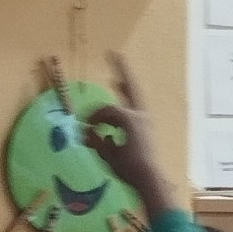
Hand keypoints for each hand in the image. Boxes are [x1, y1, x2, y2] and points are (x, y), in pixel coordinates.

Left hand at [84, 56, 170, 212]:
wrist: (146, 178)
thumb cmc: (132, 173)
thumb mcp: (109, 155)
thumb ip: (99, 142)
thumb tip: (86, 131)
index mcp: (140, 124)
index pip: (130, 101)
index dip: (122, 87)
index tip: (114, 78)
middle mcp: (142, 117)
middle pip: (131, 87)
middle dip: (122, 69)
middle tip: (112, 53)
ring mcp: (137, 117)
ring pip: (110, 108)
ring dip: (97, 117)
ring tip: (88, 127)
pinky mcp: (130, 120)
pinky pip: (107, 113)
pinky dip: (97, 120)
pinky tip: (91, 128)